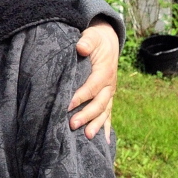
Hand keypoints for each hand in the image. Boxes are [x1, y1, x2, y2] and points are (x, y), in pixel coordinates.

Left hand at [70, 20, 118, 141]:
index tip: (67, 104)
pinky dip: (106, 127)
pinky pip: (108, 114)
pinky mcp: (107, 97)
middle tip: (72, 124)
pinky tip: (104, 142)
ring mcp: (109, 93)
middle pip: (99, 103)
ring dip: (96, 124)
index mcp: (104, 72)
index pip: (91, 87)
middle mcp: (109, 85)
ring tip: (87, 137)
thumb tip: (81, 47)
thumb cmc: (95, 40)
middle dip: (87, 115)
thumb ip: (87, 41)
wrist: (107, 42)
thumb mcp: (91, 36)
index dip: (80, 96)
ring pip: (104, 112)